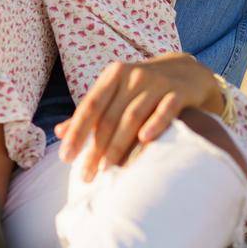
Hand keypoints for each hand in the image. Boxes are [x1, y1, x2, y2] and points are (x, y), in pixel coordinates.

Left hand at [55, 54, 222, 179]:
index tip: (65, 157)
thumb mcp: (116, 92)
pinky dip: (156, 123)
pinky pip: (166, 109)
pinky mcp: (179, 91)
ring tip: (107, 169)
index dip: (77, 132)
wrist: (186, 71)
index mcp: (113, 75)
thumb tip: (59, 131)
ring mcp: (157, 82)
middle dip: (96, 148)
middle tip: (86, 175)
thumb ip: (92, 112)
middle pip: (109, 116)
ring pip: (133, 115)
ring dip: (118, 144)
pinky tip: (145, 138)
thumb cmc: (143, 88)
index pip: (90, 106)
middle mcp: (133, 76)